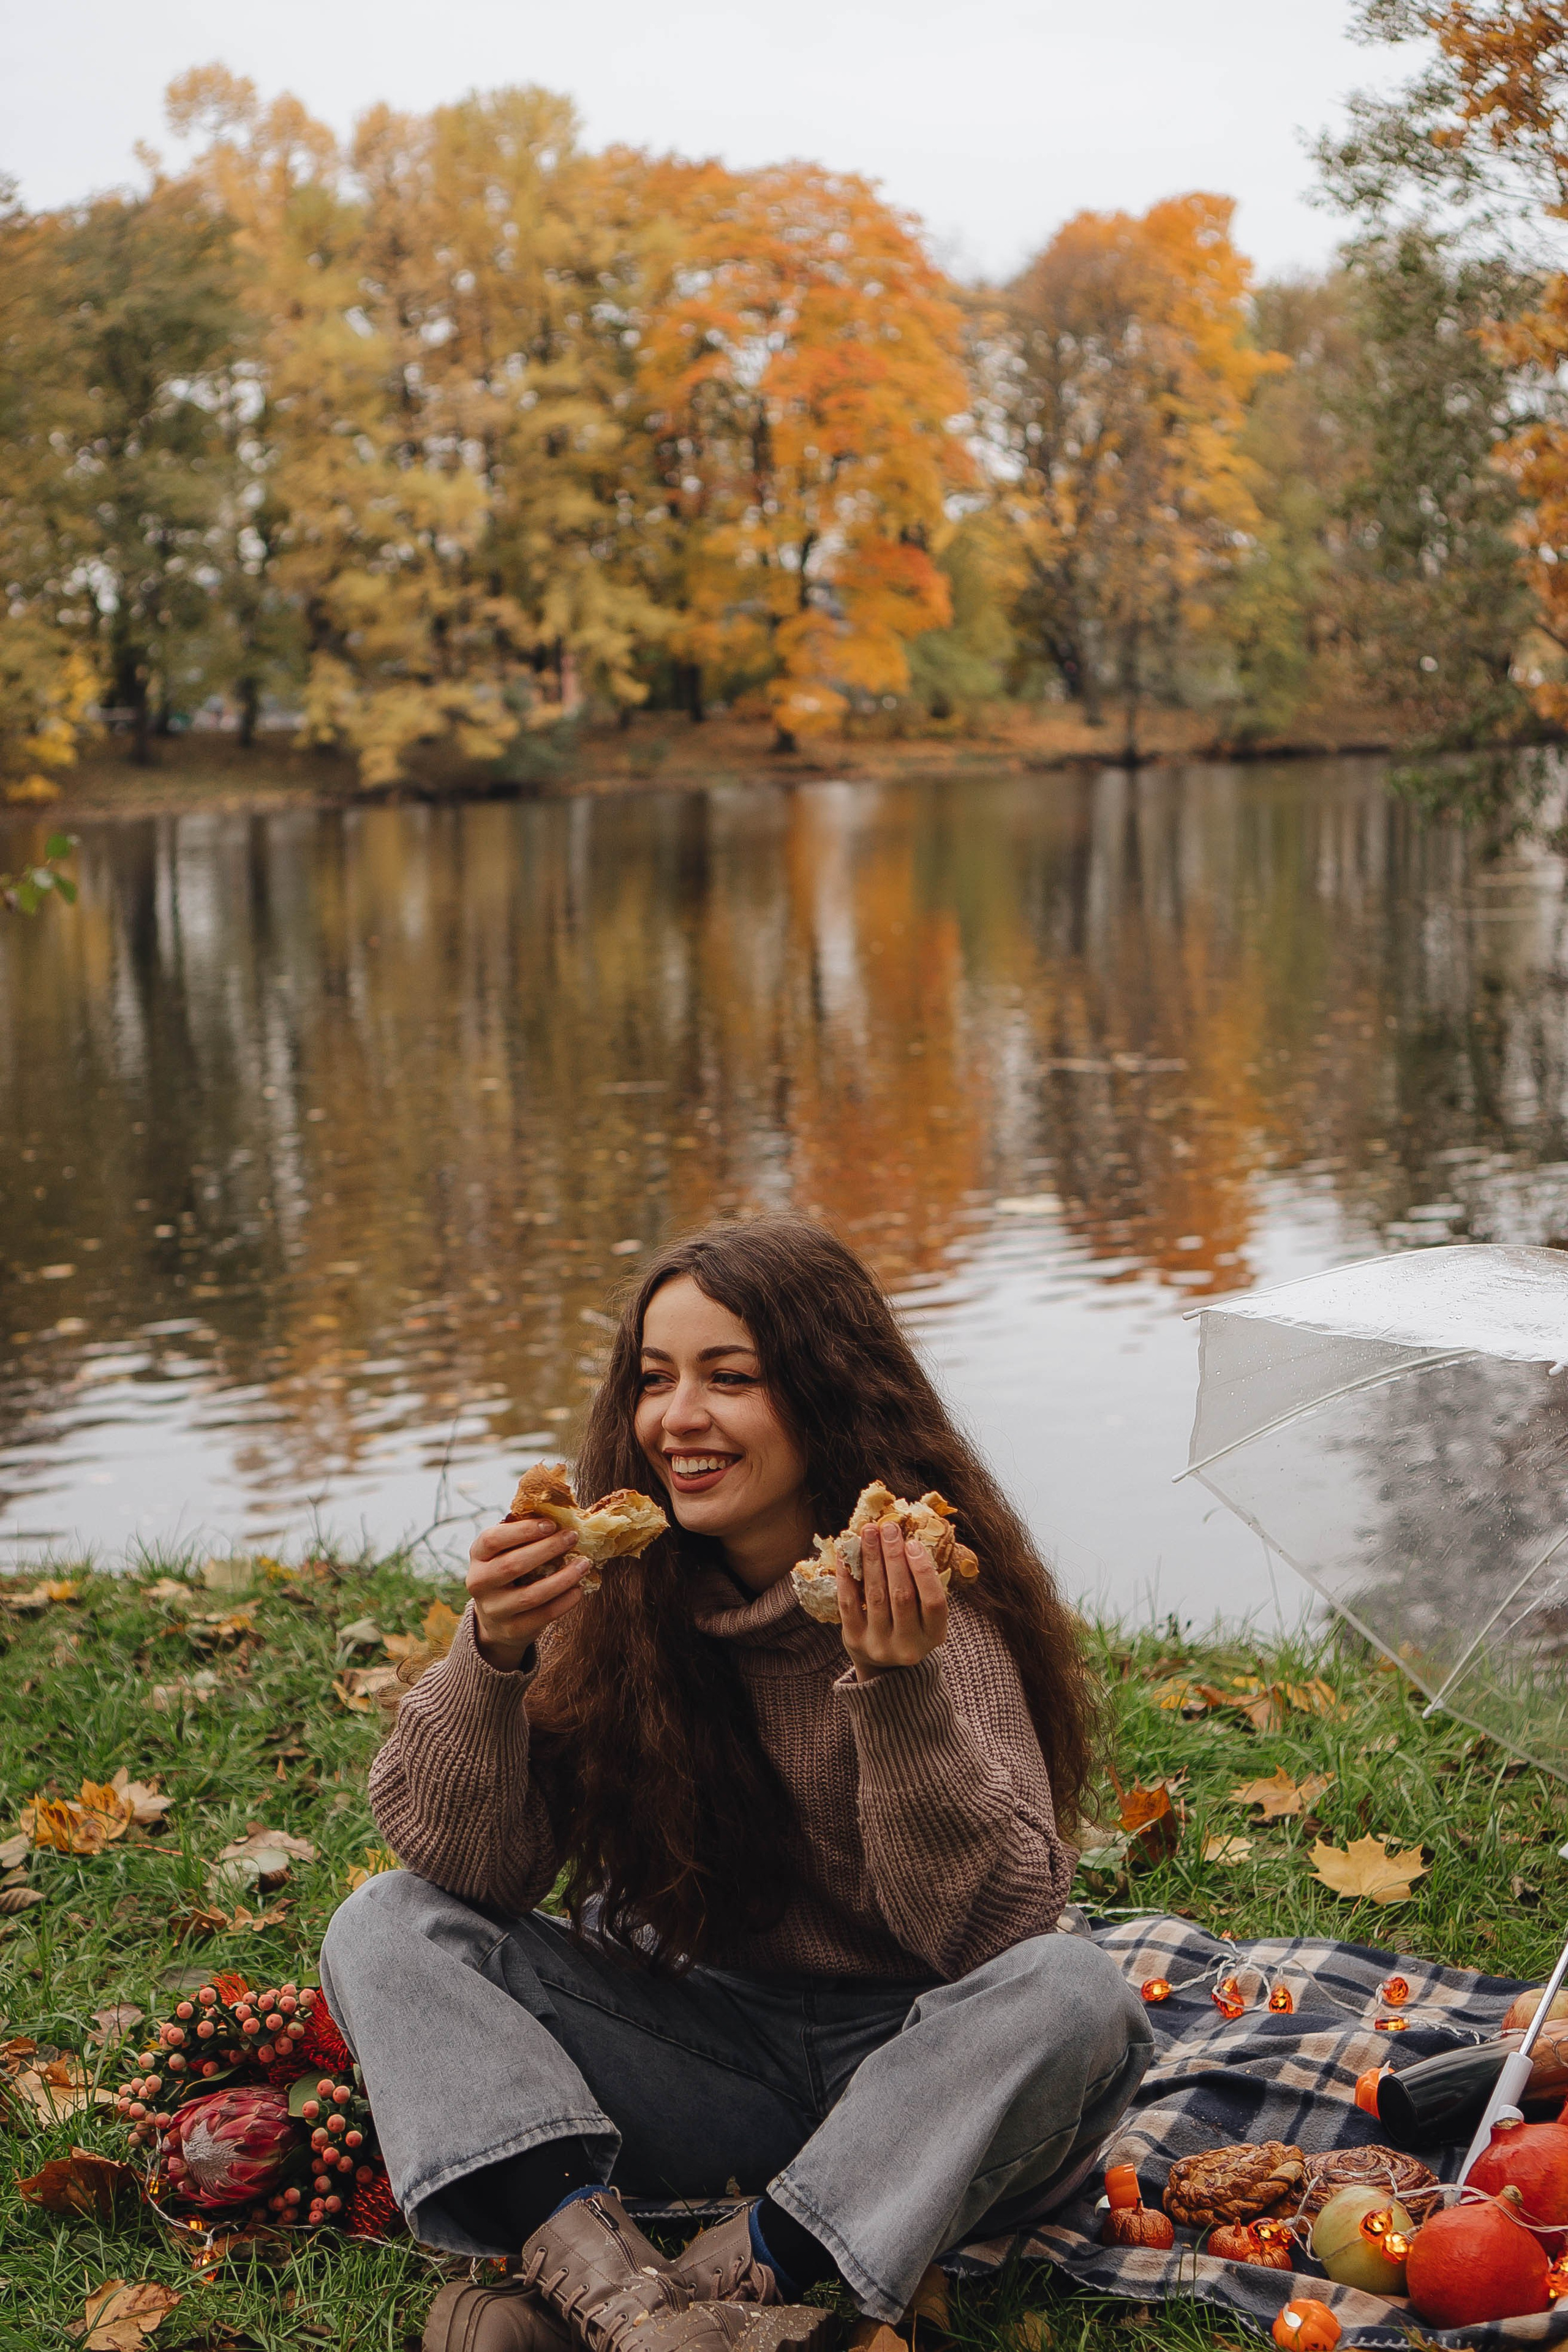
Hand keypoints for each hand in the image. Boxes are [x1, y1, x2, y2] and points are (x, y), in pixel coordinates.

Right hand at [467, 1518, 590, 1669]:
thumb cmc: (509, 1573)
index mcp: (478, 1556)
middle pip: (513, 1564)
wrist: (496, 1619)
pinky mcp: (512, 1630)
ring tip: (583, 1564)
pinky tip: (578, 1589)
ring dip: (562, 1578)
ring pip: (531, 1594)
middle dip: (547, 1549)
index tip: (551, 1524)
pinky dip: (564, 1601)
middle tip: (573, 1537)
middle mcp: (479, 1583)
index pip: (493, 1539)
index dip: (523, 1530)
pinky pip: (543, 1615)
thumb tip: (561, 1514)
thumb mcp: (506, 1552)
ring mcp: (494, 1609)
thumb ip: (524, 1535)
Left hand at [837, 1519, 948, 1681]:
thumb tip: (907, 1538)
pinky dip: (847, 1575)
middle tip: (888, 1528)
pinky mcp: (855, 1640)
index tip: (913, 1543)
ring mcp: (880, 1645)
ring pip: (875, 1595)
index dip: (923, 1571)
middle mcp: (909, 1645)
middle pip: (902, 1595)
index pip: (934, 1603)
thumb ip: (923, 1585)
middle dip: (894, 1557)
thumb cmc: (909, 1625)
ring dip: (871, 1559)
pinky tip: (845, 1554)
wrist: (884, 1664)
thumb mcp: (925, 1614)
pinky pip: (848, 1603)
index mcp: (934, 1636)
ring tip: (869, 1533)